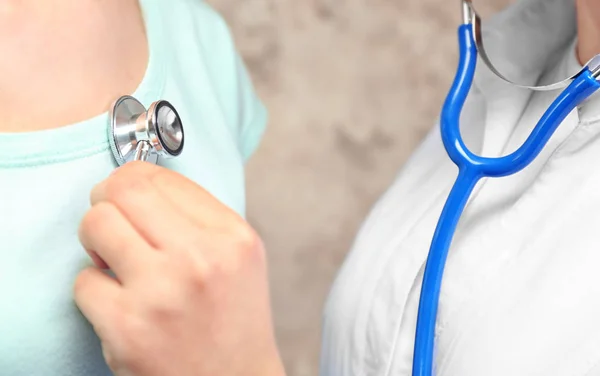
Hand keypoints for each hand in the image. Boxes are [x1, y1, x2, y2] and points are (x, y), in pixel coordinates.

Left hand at [74, 161, 284, 375]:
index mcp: (231, 237)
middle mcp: (200, 259)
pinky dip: (96, 291)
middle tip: (114, 223)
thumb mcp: (240, 255)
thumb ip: (199, 214)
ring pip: (95, 225)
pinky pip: (83, 282)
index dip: (133, 181)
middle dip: (106, 200)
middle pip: (122, 189)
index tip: (129, 197)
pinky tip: (122, 304)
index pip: (160, 177)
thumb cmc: (234, 320)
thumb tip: (139, 181)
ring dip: (97, 242)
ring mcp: (162, 293)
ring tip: (116, 261)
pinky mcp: (128, 328)